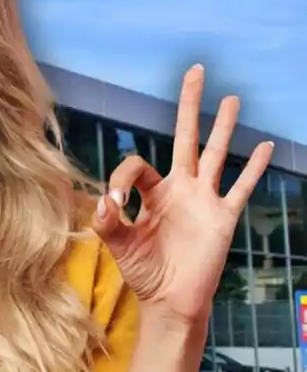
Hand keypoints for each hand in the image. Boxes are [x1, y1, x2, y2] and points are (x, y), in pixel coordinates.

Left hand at [90, 64, 273, 328]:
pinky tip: (266, 146)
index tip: (113, 203)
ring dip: (224, 127)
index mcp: (151, 193)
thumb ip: (108, 223)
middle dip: (189, 106)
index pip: (138, 165)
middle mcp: (180, 188)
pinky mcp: (223, 217)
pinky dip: (254, 169)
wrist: (171, 301)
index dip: (122, 178)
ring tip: (232, 98)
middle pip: (185, 138)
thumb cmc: (144, 272)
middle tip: (195, 71)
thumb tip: (104, 202)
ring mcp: (204, 200)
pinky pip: (241, 188)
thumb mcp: (118, 245)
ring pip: (217, 154)